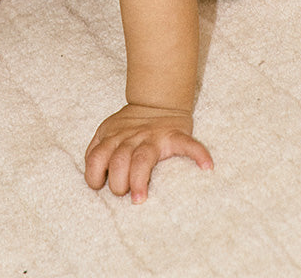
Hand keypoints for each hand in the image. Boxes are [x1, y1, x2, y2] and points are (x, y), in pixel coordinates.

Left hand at [84, 103, 213, 203]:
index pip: (97, 157)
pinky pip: (187, 144)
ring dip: (139, 179)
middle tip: (126, 195)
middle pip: (119, 161)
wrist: (157, 102)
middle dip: (118, 183)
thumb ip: (97, 151)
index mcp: (113, 137)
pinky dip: (198, 154)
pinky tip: (206, 167)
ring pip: (142, 158)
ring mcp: (153, 137)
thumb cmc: (129, 126)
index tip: (101, 186)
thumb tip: (94, 179)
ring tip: (140, 199)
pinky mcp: (175, 136)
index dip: (95, 176)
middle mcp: (131, 138)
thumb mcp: (107, 131)